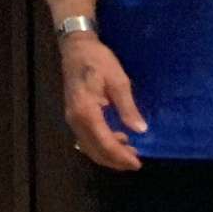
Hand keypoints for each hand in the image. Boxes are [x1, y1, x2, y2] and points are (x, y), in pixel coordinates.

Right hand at [57, 30, 150, 172]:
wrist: (76, 48)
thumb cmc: (98, 60)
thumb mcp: (118, 80)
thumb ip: (128, 107)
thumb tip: (140, 130)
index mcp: (87, 112)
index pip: (105, 142)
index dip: (121, 156)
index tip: (138, 163)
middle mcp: (76, 120)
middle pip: (95, 150)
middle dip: (115, 161)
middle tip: (136, 163)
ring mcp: (72, 120)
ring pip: (89, 148)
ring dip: (109, 155)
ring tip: (129, 154)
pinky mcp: (74, 117)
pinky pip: (87, 140)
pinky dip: (101, 146)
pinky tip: (117, 140)